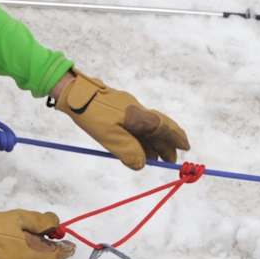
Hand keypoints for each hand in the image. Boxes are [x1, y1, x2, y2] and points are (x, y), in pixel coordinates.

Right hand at [0, 210, 75, 258]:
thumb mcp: (19, 217)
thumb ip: (42, 221)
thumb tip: (56, 224)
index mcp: (33, 256)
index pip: (57, 255)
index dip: (65, 249)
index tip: (70, 245)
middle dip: (45, 250)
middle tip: (40, 236)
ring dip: (30, 257)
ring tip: (20, 243)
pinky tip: (8, 252)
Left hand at [52, 70, 189, 169]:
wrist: (73, 94)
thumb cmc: (91, 114)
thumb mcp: (109, 136)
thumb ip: (128, 150)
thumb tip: (142, 164)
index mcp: (138, 116)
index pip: (163, 127)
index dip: (176, 138)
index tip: (186, 148)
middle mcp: (137, 111)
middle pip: (158, 127)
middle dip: (167, 144)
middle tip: (170, 160)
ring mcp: (128, 109)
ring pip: (147, 127)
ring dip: (153, 143)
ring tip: (155, 159)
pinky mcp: (118, 109)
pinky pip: (137, 125)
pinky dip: (141, 137)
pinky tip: (138, 146)